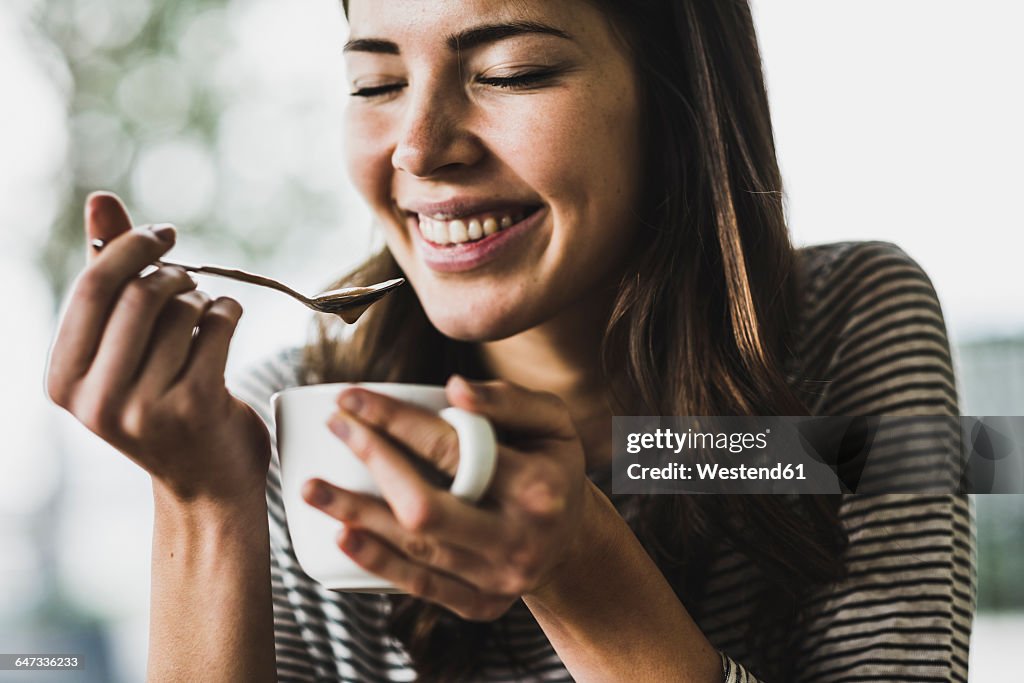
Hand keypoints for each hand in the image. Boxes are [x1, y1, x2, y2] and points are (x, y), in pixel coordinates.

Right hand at [46, 192, 269, 504]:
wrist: (207, 485)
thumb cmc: (161, 404)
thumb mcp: (122, 350)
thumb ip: (109, 278)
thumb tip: (100, 200)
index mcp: (63, 381)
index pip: (91, 290)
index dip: (130, 248)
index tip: (161, 235)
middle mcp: (96, 400)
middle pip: (138, 295)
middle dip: (172, 273)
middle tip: (188, 276)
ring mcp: (146, 408)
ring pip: (182, 310)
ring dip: (202, 298)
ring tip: (204, 313)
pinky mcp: (197, 406)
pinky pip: (217, 324)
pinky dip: (228, 309)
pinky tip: (226, 319)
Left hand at [302, 376, 601, 620]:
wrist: (572, 543)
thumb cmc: (553, 468)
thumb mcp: (552, 423)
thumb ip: (508, 400)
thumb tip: (453, 388)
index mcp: (538, 487)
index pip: (454, 449)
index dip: (396, 421)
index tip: (352, 397)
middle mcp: (518, 538)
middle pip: (427, 505)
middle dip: (374, 461)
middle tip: (336, 427)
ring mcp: (498, 578)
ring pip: (416, 548)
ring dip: (358, 515)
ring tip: (312, 487)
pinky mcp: (480, 605)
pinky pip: (421, 585)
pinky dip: (378, 561)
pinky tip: (344, 535)